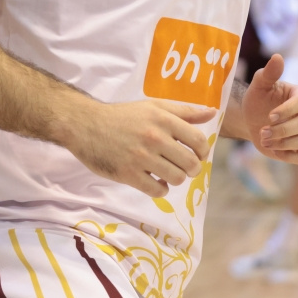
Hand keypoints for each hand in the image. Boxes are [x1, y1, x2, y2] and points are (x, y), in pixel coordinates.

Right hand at [65, 99, 214, 197]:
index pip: (198, 140)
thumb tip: (212, 113)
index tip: (198, 154)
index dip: (203, 151)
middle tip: (183, 167)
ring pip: (176, 178)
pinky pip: (157, 190)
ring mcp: (141, 157)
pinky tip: (156, 181)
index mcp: (163, 119)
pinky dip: (161, 189)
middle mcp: (154, 138)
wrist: (86, 125)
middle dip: (192, 169)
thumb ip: (184, 111)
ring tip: (168, 173)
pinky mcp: (128, 174)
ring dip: (176, 179)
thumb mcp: (153, 107)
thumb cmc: (122, 115)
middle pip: (190, 163)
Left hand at [245, 54, 297, 163]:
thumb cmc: (258, 100)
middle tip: (262, 132)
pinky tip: (274, 150)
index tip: (269, 116)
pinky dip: (289, 156)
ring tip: (264, 140)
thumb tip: (277, 57)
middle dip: (282, 130)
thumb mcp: (258, 86)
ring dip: (283, 143)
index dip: (287, 111)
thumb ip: (268, 73)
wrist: (253, 121)